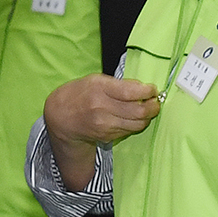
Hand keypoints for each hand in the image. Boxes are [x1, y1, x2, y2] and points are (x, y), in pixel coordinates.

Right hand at [45, 74, 160, 150]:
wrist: (62, 118)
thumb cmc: (80, 94)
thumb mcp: (96, 80)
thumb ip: (119, 84)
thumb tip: (142, 88)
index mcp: (99, 89)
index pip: (131, 92)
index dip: (148, 91)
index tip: (152, 89)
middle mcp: (102, 108)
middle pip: (139, 111)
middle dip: (153, 106)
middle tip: (155, 101)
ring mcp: (104, 125)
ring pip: (138, 124)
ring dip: (147, 117)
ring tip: (148, 109)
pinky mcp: (107, 136)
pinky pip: (130, 130)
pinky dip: (136, 124)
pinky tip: (133, 117)